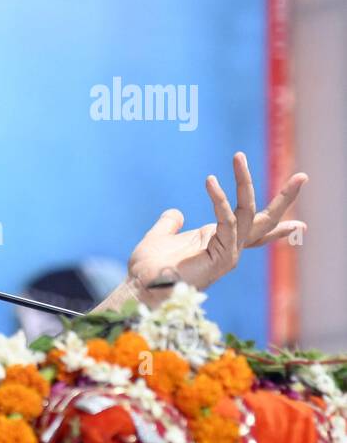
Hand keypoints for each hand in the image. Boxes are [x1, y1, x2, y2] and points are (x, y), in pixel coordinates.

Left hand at [126, 152, 306, 301]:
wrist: (140, 285)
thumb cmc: (148, 267)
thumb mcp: (161, 237)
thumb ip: (170, 224)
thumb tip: (176, 213)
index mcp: (220, 242)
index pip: (254, 230)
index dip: (277, 226)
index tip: (301, 224)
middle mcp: (229, 247)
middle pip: (264, 221)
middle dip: (284, 199)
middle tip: (303, 176)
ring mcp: (228, 253)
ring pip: (249, 214)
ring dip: (244, 182)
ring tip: (238, 156)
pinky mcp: (222, 257)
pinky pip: (227, 221)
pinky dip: (219, 200)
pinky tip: (211, 182)